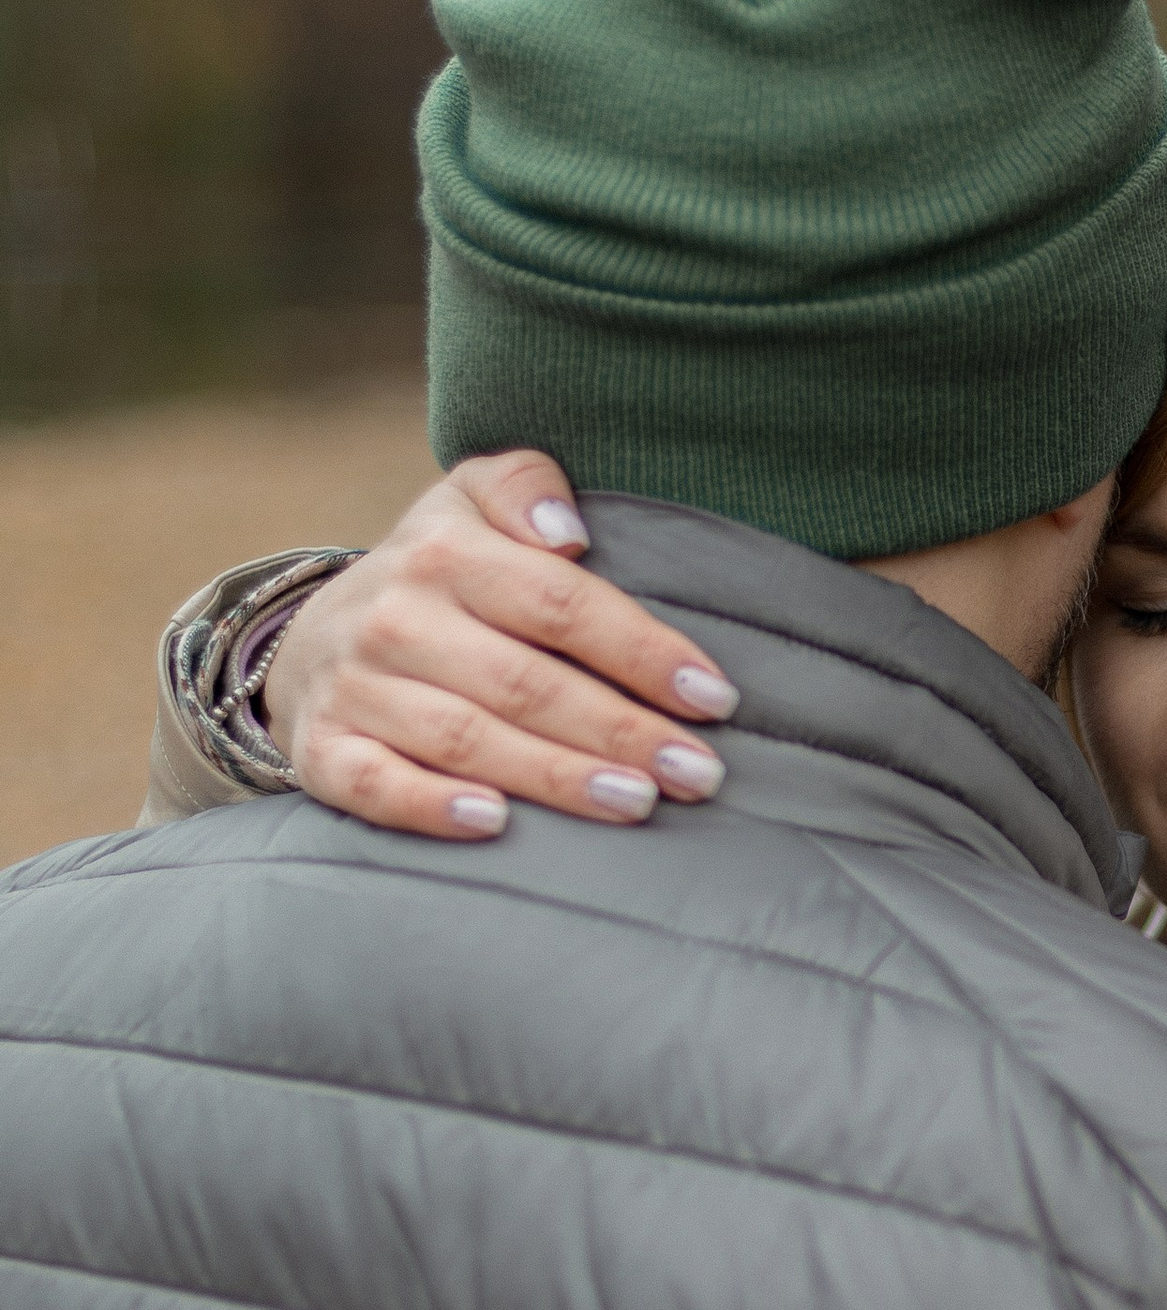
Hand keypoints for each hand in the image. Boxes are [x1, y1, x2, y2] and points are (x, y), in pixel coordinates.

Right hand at [264, 453, 739, 840]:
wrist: (309, 634)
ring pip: (465, 739)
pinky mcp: (323, 748)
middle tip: (698, 774)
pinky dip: (430, 806)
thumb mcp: (469, 500)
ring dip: (556, 777)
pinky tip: (495, 824)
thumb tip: (569, 531)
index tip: (714, 698)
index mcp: (445, 553)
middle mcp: (397, 618)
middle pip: (525, 682)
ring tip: (637, 804)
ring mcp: (357, 687)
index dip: (642, 653)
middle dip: (621, 731)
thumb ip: (524, 485)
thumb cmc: (434, 574)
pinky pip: (375, 784)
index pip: (561, 605)